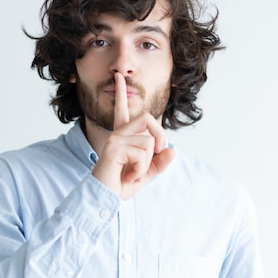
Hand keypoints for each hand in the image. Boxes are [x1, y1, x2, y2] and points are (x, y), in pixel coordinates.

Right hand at [92, 72, 174, 199]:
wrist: (105, 200)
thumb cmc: (121, 186)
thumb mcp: (146, 174)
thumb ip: (160, 163)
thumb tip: (173, 150)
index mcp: (124, 136)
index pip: (123, 111)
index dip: (121, 93)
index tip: (119, 77)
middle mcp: (118, 134)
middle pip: (149, 119)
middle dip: (160, 138)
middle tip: (154, 158)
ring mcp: (115, 139)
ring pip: (149, 141)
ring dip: (147, 163)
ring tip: (132, 173)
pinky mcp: (114, 148)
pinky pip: (142, 154)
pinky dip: (140, 170)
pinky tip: (128, 176)